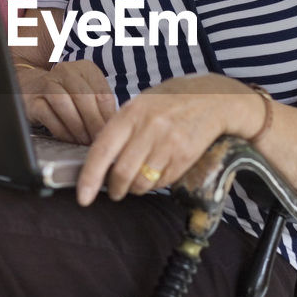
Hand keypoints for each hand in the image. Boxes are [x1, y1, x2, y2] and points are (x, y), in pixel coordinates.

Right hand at [16, 60, 116, 145]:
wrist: (30, 86)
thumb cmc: (65, 93)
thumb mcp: (86, 92)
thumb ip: (100, 106)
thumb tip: (114, 128)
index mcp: (86, 69)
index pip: (103, 94)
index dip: (108, 117)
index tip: (111, 133)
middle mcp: (66, 71)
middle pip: (85, 99)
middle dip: (94, 124)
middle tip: (99, 141)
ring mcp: (47, 84)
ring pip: (65, 105)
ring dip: (78, 127)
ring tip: (84, 141)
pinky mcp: (33, 99)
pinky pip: (49, 116)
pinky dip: (61, 130)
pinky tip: (69, 139)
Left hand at [76, 74, 255, 205]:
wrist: (214, 99)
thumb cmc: (171, 102)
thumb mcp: (142, 104)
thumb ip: (121, 129)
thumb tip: (98, 161)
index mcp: (132, 112)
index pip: (102, 150)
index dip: (89, 178)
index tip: (83, 197)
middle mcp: (149, 127)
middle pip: (122, 173)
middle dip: (114, 189)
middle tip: (114, 191)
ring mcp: (169, 142)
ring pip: (142, 182)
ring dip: (135, 189)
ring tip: (137, 182)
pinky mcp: (185, 156)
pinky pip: (162, 182)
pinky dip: (156, 184)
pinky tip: (158, 171)